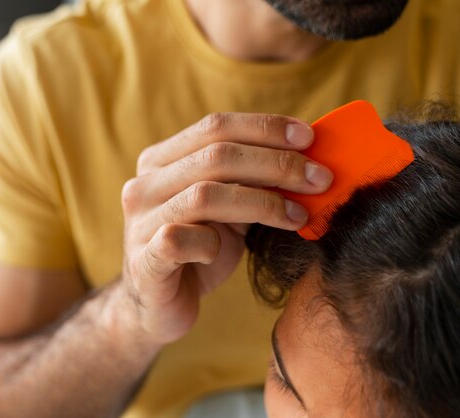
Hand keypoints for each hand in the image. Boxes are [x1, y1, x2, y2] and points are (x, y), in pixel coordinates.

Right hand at [118, 113, 332, 344]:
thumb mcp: (228, 211)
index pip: (215, 127)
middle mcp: (144, 184)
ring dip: (262, 202)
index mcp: (161, 161)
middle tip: (320, 178)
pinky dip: (212, 244)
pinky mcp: (143, 259)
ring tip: (297, 215)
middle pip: (216, 155)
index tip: (309, 137)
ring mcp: (139, 221)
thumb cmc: (197, 253)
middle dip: (276, 163)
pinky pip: (181, 240)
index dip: (264, 128)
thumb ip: (251, 183)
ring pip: (205, 195)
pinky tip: (222, 254)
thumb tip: (308, 159)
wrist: (156, 307)